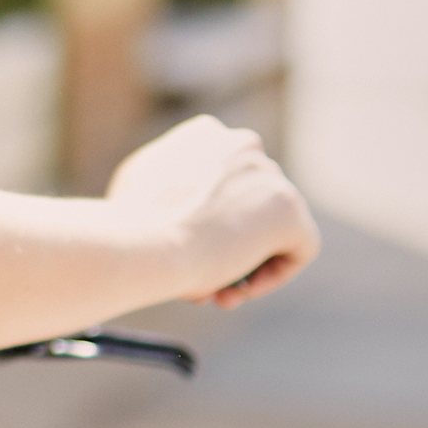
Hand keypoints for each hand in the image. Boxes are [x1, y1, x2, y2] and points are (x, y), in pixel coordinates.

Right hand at [104, 116, 319, 309]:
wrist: (143, 244)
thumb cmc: (129, 225)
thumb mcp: (137, 187)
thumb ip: (171, 184)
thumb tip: (190, 208)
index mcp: (205, 134)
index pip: (224, 181)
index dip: (209, 220)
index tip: (188, 249)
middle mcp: (242, 144)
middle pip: (249, 207)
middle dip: (230, 245)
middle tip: (204, 279)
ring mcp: (269, 175)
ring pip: (273, 229)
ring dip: (248, 264)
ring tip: (217, 293)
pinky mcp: (288, 209)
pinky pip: (298, 249)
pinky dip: (273, 276)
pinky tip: (238, 290)